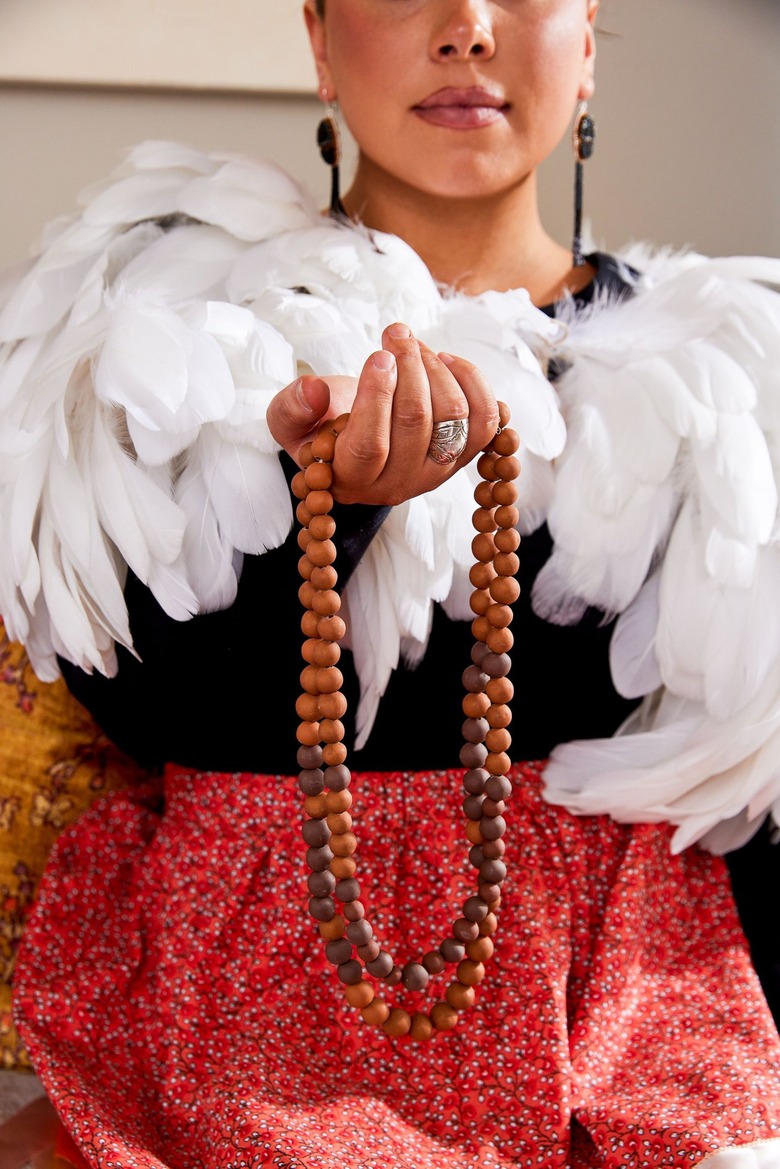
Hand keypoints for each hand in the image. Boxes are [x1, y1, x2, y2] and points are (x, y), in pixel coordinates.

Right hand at [266, 322, 497, 505]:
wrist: (356, 437)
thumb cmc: (321, 424)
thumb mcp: (288, 418)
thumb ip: (292, 407)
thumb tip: (313, 391)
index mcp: (351, 478)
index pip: (370, 445)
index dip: (377, 396)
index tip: (378, 356)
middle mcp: (398, 483)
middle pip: (417, 424)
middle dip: (409, 367)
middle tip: (395, 334)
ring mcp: (436, 471)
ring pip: (454, 418)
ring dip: (435, 368)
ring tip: (412, 345)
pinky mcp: (463, 454)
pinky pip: (487, 419)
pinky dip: (472, 381)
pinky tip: (445, 361)